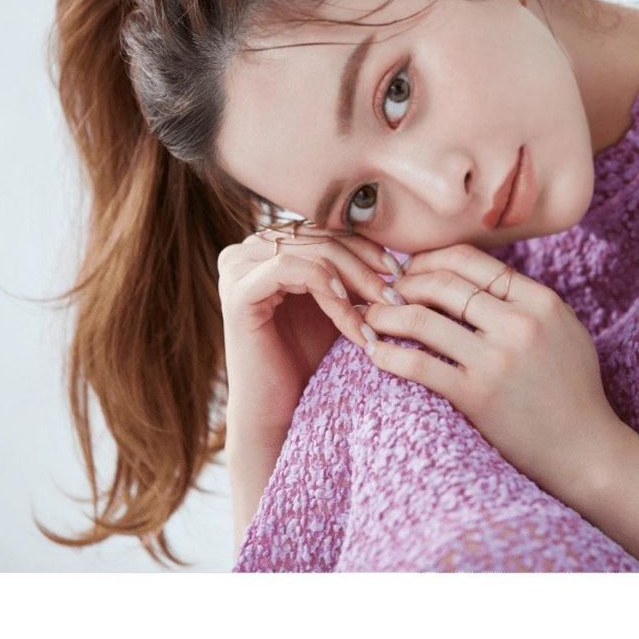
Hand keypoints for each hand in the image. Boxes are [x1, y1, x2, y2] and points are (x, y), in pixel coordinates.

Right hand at [218, 223, 400, 438]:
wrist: (279, 411)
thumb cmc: (310, 359)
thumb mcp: (337, 304)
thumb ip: (352, 270)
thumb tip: (401, 245)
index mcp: (268, 246)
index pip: (324, 228)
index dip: (365, 246)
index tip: (399, 272)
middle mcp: (246, 249)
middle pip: (319, 236)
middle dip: (364, 265)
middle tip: (395, 294)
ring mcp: (237, 267)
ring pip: (311, 251)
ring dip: (353, 281)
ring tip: (381, 308)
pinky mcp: (236, 290)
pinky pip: (290, 269)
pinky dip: (326, 286)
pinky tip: (349, 310)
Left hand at [359, 242, 623, 505]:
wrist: (586, 450)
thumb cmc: (572, 389)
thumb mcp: (562, 328)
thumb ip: (523, 299)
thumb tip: (471, 275)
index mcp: (540, 301)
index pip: (471, 260)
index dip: (431, 259)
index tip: (411, 269)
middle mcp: (518, 324)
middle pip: (443, 283)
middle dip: (404, 283)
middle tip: (384, 292)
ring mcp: (496, 360)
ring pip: (422, 319)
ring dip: (386, 314)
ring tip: (371, 316)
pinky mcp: (476, 396)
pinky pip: (417, 365)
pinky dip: (386, 355)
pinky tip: (373, 351)